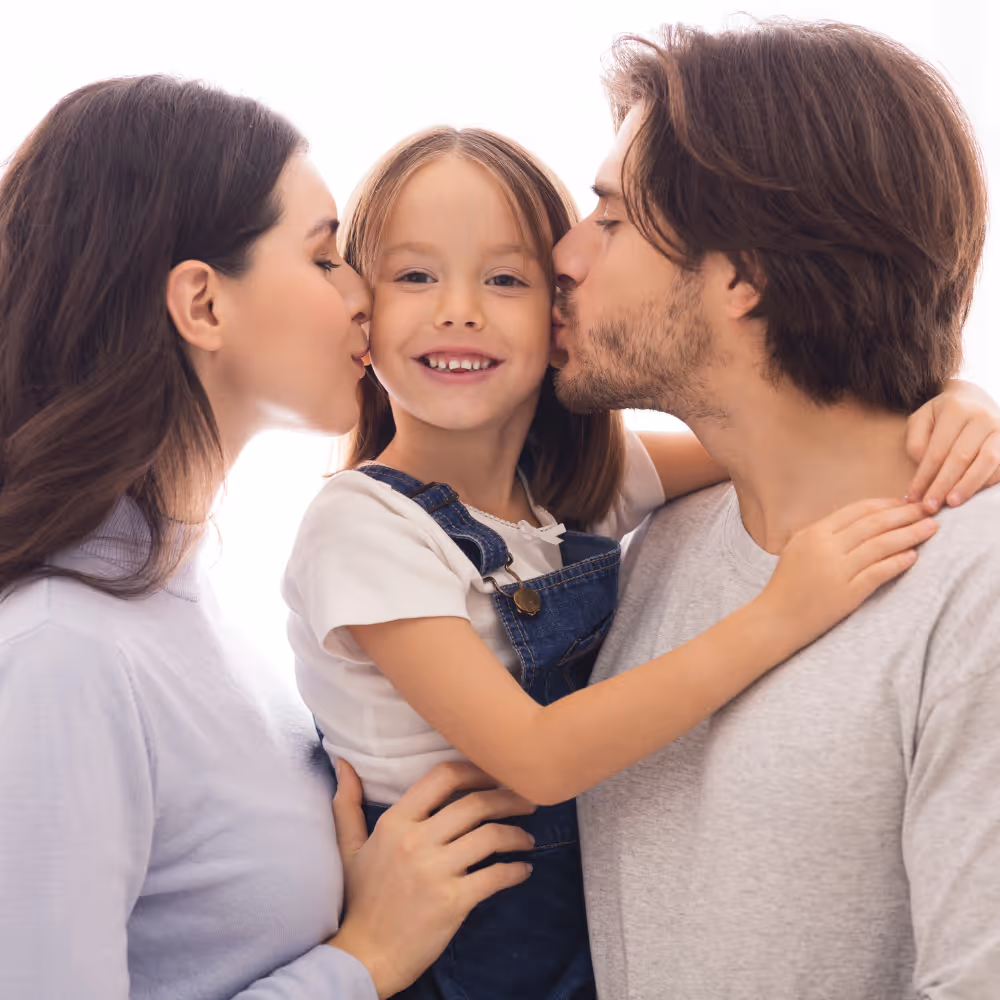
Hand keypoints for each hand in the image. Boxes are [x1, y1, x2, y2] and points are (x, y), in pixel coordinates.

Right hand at [329, 759, 535, 998]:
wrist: (365, 956)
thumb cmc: (361, 899)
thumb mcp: (350, 847)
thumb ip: (348, 803)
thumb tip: (343, 762)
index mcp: (395, 822)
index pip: (443, 777)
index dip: (476, 771)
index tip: (495, 775)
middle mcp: (416, 840)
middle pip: (475, 804)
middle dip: (507, 799)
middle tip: (526, 802)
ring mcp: (435, 871)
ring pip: (490, 836)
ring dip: (516, 834)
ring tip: (527, 838)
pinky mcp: (452, 901)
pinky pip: (495, 876)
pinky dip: (516, 871)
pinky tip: (523, 870)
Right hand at [757, 498, 936, 652]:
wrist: (775, 619)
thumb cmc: (788, 584)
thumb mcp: (798, 547)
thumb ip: (825, 531)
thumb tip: (857, 515)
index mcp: (814, 532)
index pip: (858, 510)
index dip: (886, 504)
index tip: (906, 502)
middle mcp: (826, 547)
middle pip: (874, 524)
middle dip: (905, 514)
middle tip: (928, 509)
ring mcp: (836, 570)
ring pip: (881, 545)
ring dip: (909, 534)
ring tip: (930, 528)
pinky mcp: (847, 594)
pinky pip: (879, 573)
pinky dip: (898, 562)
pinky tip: (913, 556)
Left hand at [906, 378, 999, 510]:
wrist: (974, 398)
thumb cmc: (942, 415)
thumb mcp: (921, 420)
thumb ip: (916, 442)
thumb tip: (924, 470)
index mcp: (956, 409)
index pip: (937, 451)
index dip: (924, 477)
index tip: (913, 496)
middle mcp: (982, 417)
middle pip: (961, 458)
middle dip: (944, 485)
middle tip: (930, 506)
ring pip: (987, 462)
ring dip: (968, 486)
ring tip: (952, 503)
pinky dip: (987, 482)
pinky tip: (972, 495)